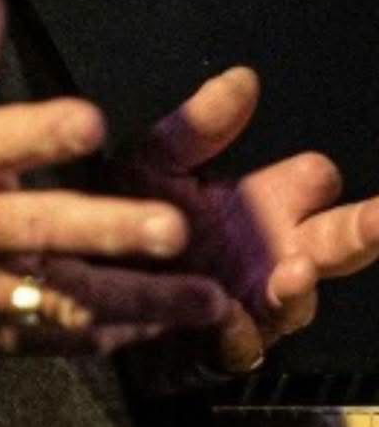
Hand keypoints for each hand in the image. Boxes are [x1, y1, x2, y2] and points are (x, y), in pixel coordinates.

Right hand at [0, 0, 231, 353]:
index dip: (40, 132)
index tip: (92, 121)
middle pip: (36, 230)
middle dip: (106, 231)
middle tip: (173, 228)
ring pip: (60, 298)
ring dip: (136, 301)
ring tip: (207, 298)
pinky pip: (56, 339)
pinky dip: (112, 336)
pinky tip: (168, 326)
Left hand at [123, 66, 378, 373]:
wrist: (76, 280)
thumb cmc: (127, 213)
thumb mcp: (152, 160)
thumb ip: (195, 127)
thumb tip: (244, 77)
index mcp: (263, 202)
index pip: (314, 184)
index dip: (313, 181)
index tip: (311, 177)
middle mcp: (270, 253)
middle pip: (336, 243)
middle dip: (366, 232)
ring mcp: (250, 304)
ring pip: (297, 301)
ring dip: (298, 288)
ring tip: (295, 269)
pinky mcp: (214, 348)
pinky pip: (240, 346)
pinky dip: (237, 333)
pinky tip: (229, 316)